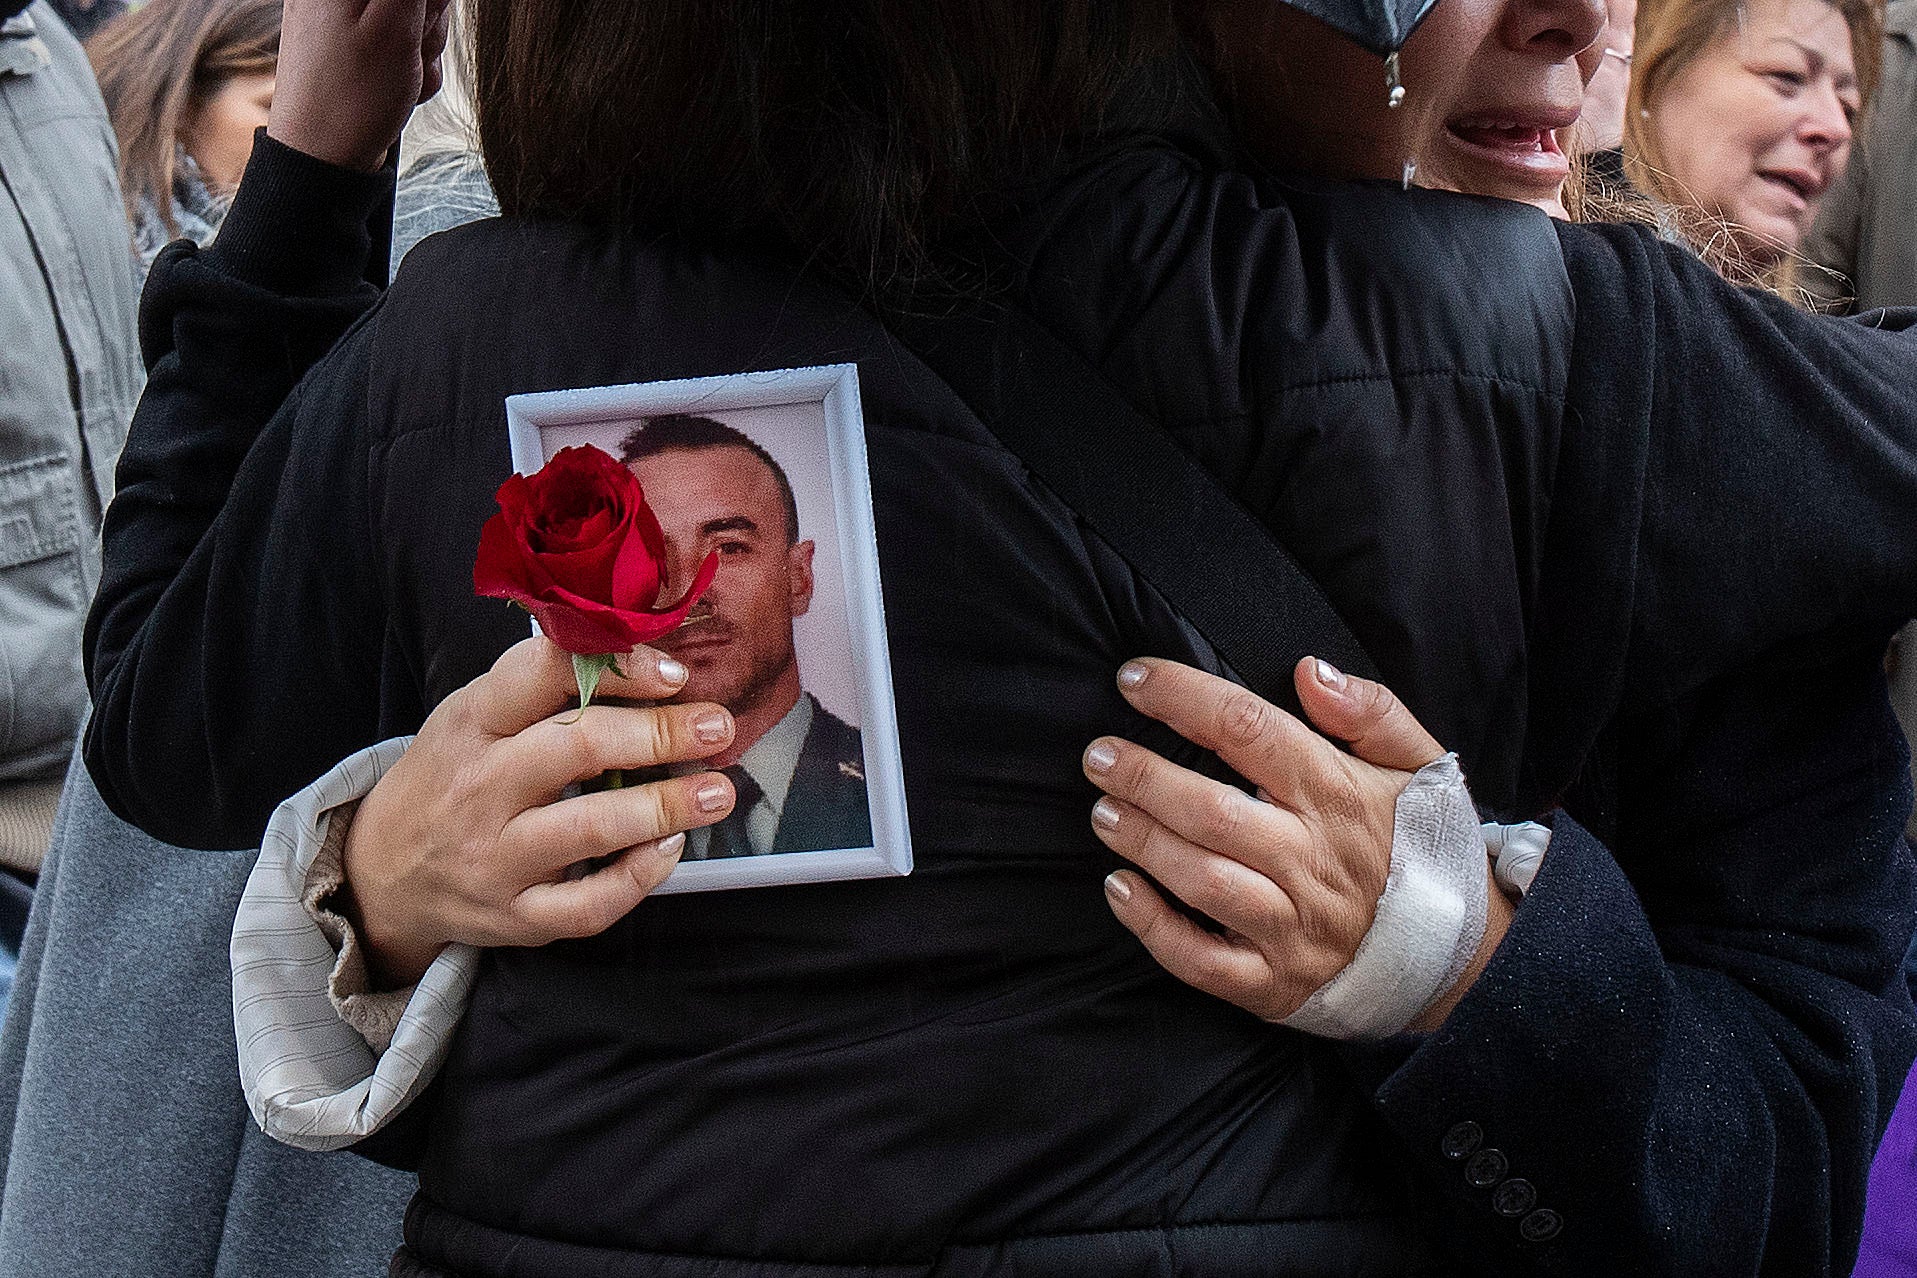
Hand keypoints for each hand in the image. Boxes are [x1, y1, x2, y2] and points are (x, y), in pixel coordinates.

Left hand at [266, 0, 452, 171]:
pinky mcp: (357, 38)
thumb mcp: (394, 27)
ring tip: (398, 74)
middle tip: (406, 50)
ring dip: (422, 47)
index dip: (430, 5)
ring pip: (421, 14)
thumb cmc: (350, 97)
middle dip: (428, 21)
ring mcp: (349, 14)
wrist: (322, 156)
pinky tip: (393, 84)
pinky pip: (407, 39)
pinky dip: (411, 64)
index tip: (419, 19)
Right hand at [340, 637, 738, 986]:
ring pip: (590, 828)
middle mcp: (480, 787)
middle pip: (579, 748)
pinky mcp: (514, 916)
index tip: (674, 673)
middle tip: (717, 726)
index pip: (542, 676)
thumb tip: (645, 656)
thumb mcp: (475, 714)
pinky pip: (586, 906)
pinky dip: (637, 878)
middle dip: (660, 734)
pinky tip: (670, 849)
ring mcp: (495, 857)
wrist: (384, 869)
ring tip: (718, 792)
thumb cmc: (453, 775)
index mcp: (472, 722)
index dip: (616, 668)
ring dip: (665, 806)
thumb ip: (543, 686)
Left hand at [1083, 656, 1512, 1032]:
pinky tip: (1119, 889)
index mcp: (1339, 795)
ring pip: (1204, 881)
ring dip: (1144, 843)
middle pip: (1213, 810)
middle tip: (1098, 755)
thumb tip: (1309, 671)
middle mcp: (1311, 860)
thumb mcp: (1421, 764)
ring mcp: (1291, 927)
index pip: (1250, 730)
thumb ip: (1370, 710)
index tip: (1133, 679)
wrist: (1464, 959)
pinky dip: (1154, 927)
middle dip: (1145, 777)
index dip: (1184, 698)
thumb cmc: (1424, 847)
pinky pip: (1202, 961)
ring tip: (1102, 812)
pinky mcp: (1273, 983)